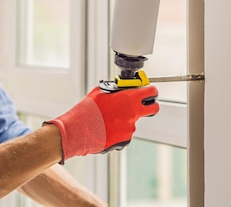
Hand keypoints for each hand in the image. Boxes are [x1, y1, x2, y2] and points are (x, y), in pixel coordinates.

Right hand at [44, 85, 158, 161]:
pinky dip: (118, 130)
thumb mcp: (100, 92)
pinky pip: (125, 132)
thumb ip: (115, 91)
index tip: (149, 91)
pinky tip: (105, 128)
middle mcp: (133, 114)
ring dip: (125, 119)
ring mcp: (130, 128)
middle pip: (153, 109)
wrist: (77, 131)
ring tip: (107, 119)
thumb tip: (120, 90)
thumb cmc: (86, 111)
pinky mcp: (125, 140)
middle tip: (140, 105)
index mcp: (128, 99)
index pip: (151, 92)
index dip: (151, 91)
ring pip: (133, 121)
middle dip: (149, 106)